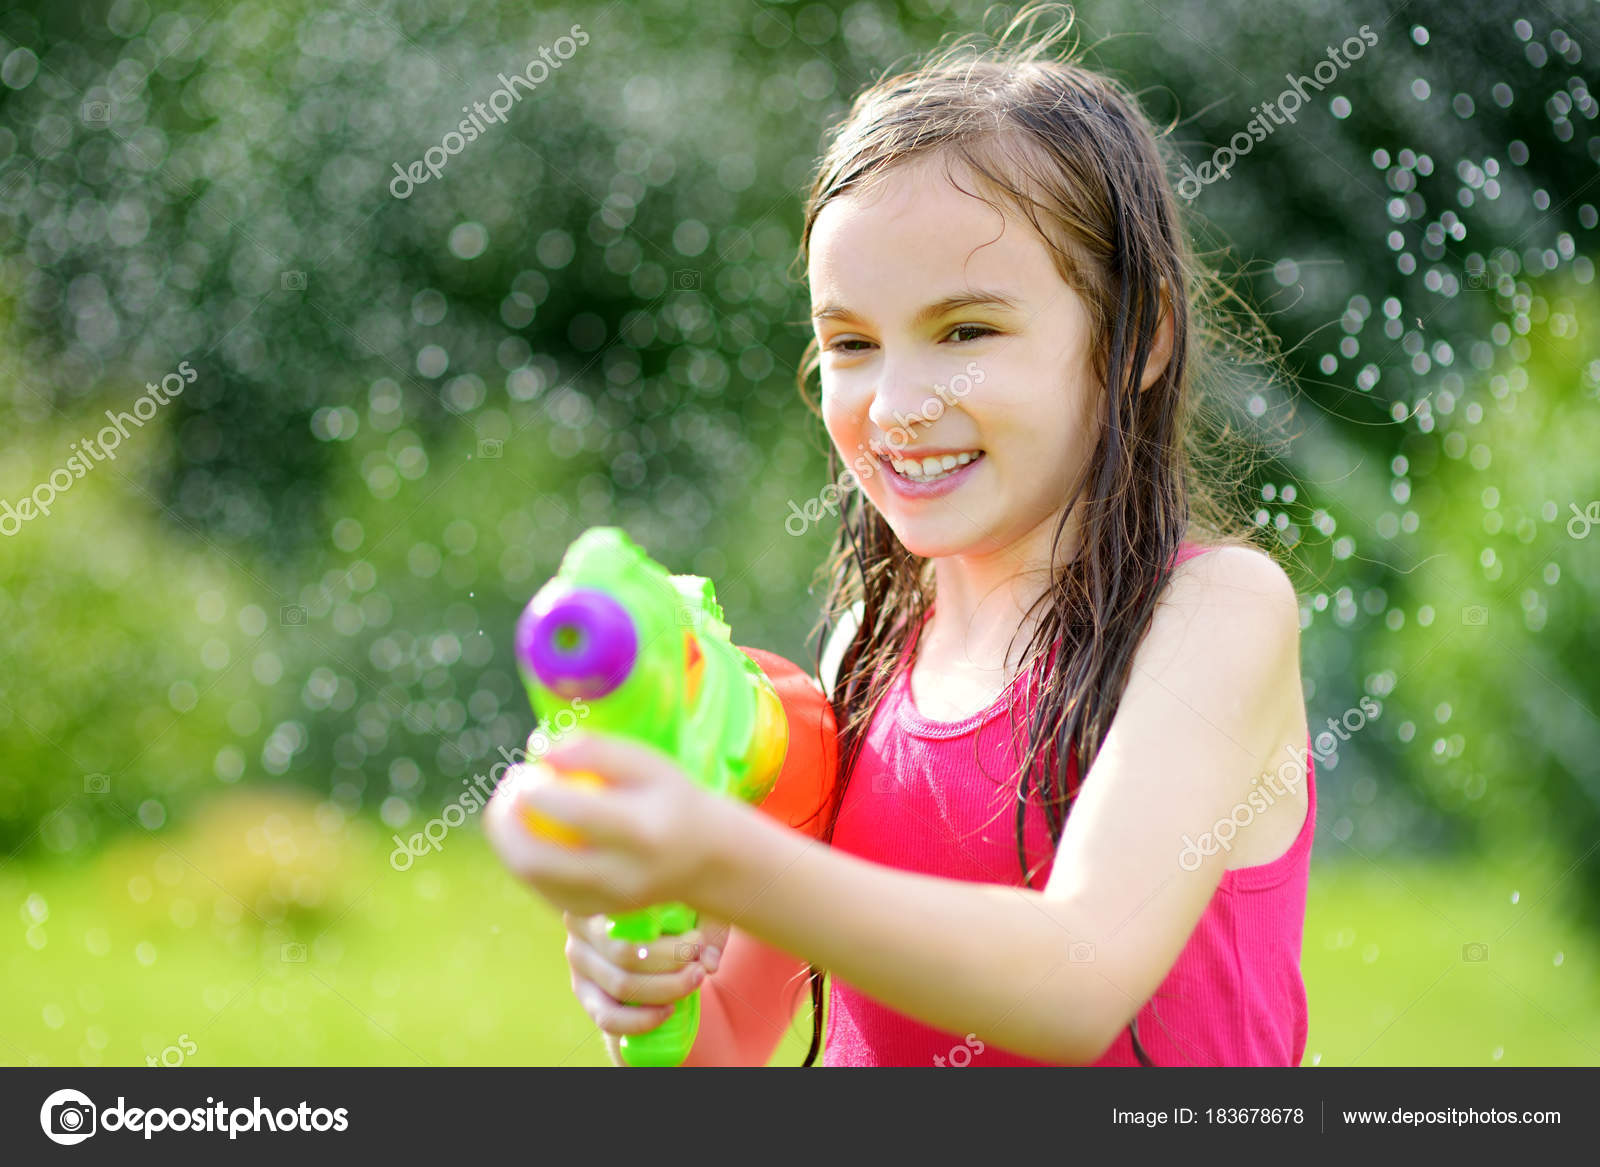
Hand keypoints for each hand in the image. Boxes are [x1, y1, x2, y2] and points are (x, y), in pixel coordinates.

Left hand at [483, 731, 733, 918]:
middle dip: (506, 825)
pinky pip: (540, 886)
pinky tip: (529, 829)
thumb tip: (540, 750)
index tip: (523, 770)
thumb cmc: (668, 798)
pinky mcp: (591, 913)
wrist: (702, 858)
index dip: (535, 793)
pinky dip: (524, 856)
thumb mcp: (648, 763)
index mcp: (645, 834)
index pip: (578, 817)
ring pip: (532, 878)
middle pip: (540, 862)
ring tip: (511, 803)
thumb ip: (596, 750)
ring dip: (507, 839)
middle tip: (506, 788)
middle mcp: (624, 877)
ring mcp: (605, 903)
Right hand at [562, 910, 731, 1046]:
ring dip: (665, 989)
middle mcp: (580, 925)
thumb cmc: (677, 915)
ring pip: (621, 984)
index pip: (628, 915)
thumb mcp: (697, 912)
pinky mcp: (584, 994)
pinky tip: (669, 1011)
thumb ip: (707, 931)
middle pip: (625, 952)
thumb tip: (709, 962)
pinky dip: (642, 1020)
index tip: (698, 941)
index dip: (665, 933)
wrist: (657, 941)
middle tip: (699, 967)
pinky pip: (608, 1018)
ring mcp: (578, 962)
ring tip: (693, 982)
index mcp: (602, 893)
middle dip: (671, 963)